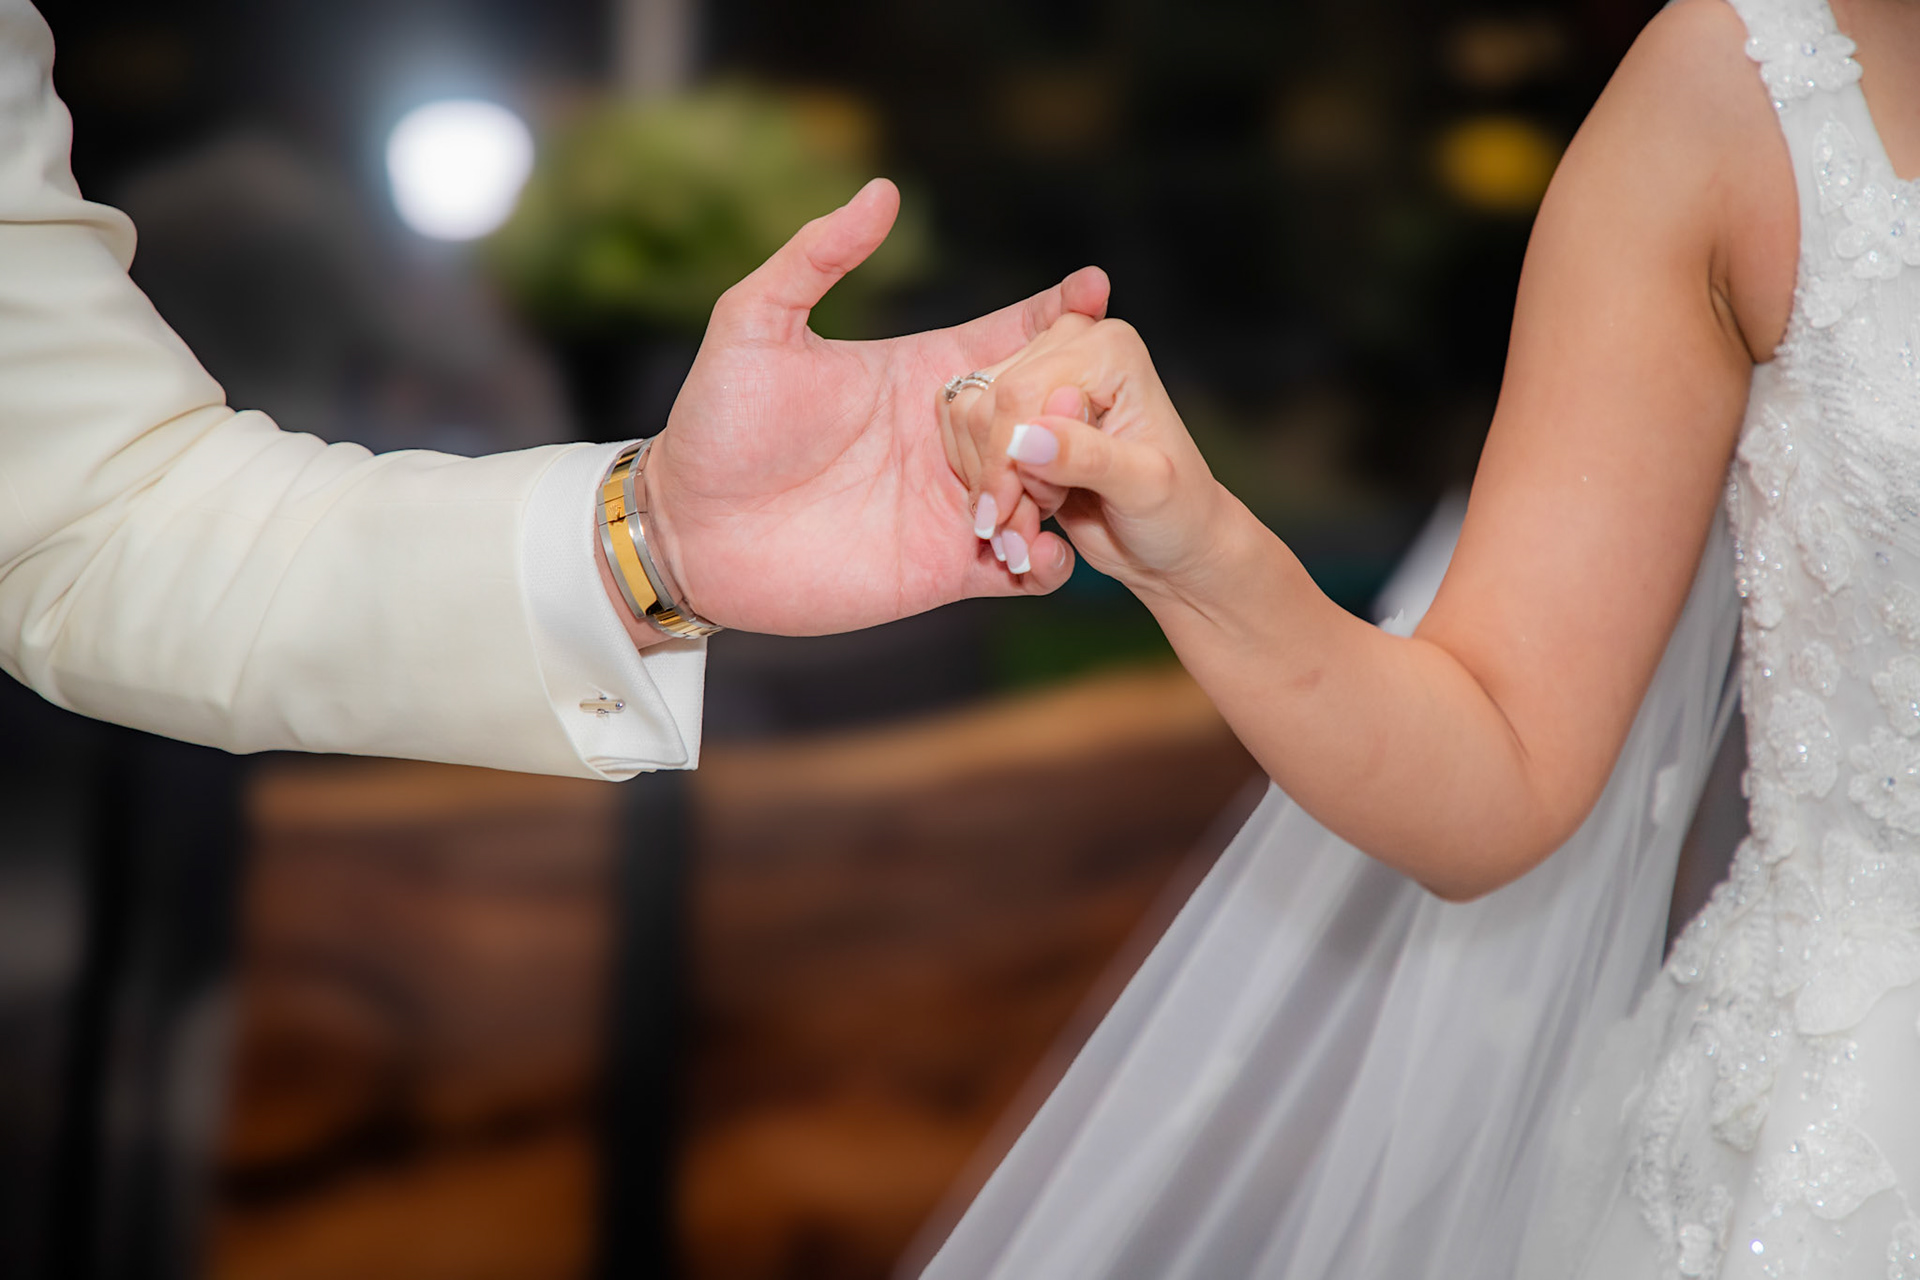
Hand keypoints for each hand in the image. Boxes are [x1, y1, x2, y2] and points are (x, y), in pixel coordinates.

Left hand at [635, 178, 1106, 635]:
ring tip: (1051, 484)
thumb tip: (884, 191)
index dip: (1059, 311)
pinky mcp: (947, 570)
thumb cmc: (716, 424)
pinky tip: (1037, 550)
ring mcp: (954, 505)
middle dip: (1075, 405)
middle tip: (1067, 406)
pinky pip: (1027, 568)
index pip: (1013, 335)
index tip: (1096, 290)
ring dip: (1067, 485)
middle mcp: (949, 436)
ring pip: (1051, 490)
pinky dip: (1050, 560)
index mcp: (921, 371)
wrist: (687, 531)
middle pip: (1050, 413)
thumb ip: (817, 256)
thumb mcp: (755, 323)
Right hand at [949, 315, 1245, 605]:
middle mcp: (1073, 350)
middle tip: (1034, 520)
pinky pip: (968, 441)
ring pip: (969, 423)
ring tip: (1034, 518)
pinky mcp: (1022, 414)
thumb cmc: (1176, 512)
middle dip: (1000, 476)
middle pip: (986, 404)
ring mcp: (1043, 380)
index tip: (1007, 512)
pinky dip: (986, 488)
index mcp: (1109, 350)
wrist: (1170, 542)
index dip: (1004, 455)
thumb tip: (1026, 438)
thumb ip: (1088, 459)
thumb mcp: (1144, 489)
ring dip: (992, 487)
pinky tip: (1022, 513)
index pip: (1020, 391)